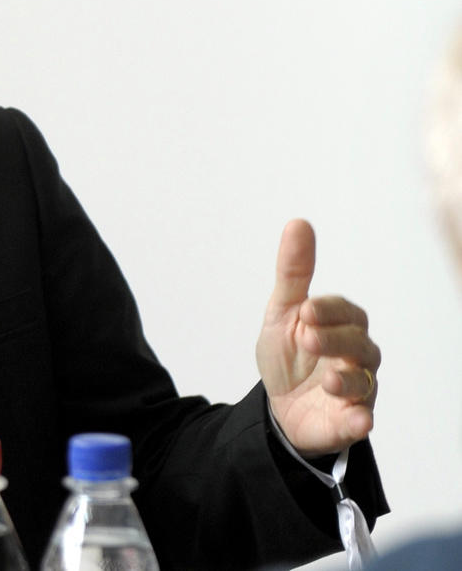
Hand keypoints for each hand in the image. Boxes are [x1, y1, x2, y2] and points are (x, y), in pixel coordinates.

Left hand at [255, 219, 380, 456]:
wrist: (279, 404)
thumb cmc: (288, 355)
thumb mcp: (283, 313)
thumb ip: (294, 273)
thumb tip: (298, 223)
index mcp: (342, 327)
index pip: (346, 313)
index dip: (328, 311)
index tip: (304, 310)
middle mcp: (357, 357)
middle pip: (358, 346)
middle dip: (335, 341)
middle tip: (308, 337)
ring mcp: (356, 390)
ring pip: (364, 383)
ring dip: (349, 381)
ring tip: (329, 381)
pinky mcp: (348, 421)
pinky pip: (360, 421)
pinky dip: (359, 420)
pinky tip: (357, 418)